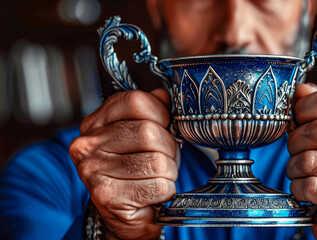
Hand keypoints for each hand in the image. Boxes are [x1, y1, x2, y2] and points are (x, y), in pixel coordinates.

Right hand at [69, 89, 176, 239]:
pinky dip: (165, 190)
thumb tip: (163, 96)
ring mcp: (93, 170)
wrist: (123, 214)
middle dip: (168, 147)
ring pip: (157, 160)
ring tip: (157, 176)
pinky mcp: (106, 196)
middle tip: (163, 158)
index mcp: (96, 123)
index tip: (164, 125)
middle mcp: (88, 144)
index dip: (160, 113)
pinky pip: (158, 185)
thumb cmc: (135, 173)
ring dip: (168, 172)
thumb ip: (151, 113)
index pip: (135, 101)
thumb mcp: (140, 136)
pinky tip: (152, 193)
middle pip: (149, 131)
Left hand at [287, 83, 316, 239]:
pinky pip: (312, 186)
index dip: (304, 108)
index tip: (297, 123)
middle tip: (295, 155)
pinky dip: (299, 189)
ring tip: (300, 175)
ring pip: (310, 160)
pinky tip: (305, 192)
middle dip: (294, 144)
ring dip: (294, 170)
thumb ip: (315, 112)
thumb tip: (302, 89)